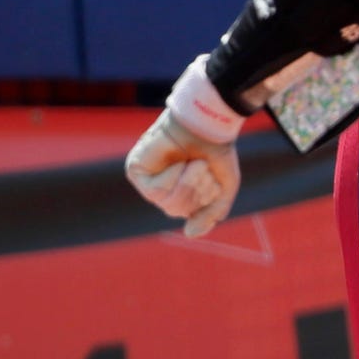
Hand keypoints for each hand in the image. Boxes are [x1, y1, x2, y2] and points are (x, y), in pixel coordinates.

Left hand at [126, 108, 242, 236]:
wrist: (208, 124)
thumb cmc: (215, 152)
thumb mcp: (222, 188)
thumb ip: (210, 214)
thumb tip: (189, 234)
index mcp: (181, 195)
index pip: (190, 214)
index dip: (206, 197)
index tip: (213, 175)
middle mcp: (161, 191)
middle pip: (176, 209)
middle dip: (197, 189)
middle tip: (201, 166)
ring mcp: (146, 181)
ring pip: (167, 202)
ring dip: (189, 181)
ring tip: (193, 161)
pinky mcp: (136, 171)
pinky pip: (157, 190)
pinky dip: (174, 175)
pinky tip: (177, 161)